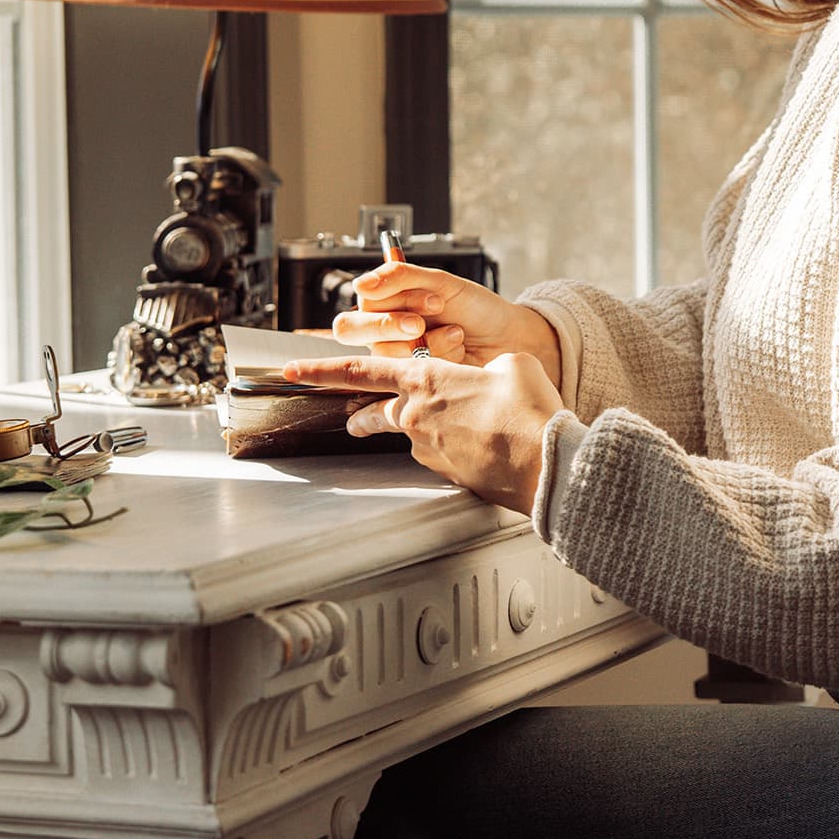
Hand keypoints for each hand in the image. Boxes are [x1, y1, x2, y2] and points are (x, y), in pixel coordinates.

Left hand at [281, 353, 561, 513]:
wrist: (544, 463)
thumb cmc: (528, 411)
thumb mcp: (513, 364)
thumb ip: (489, 366)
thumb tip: (491, 376)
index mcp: (426, 379)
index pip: (362, 371)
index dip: (322, 370)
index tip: (293, 371)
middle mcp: (418, 416)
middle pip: (376, 412)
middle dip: (361, 416)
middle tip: (352, 422)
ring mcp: (430, 450)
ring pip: (415, 435)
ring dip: (428, 430)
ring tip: (466, 426)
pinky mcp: (449, 475)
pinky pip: (445, 455)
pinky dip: (458, 448)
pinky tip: (486, 445)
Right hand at [331, 258, 561, 382]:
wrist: (508, 337)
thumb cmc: (475, 308)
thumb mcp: (441, 282)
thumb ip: (400, 278)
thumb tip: (362, 283)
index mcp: (387, 304)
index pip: (358, 306)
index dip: (382, 303)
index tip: (420, 300)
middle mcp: (386, 333)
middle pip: (352, 332)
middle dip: (388, 326)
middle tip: (420, 324)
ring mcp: (399, 358)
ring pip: (385, 353)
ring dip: (425, 340)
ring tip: (455, 332)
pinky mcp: (415, 380)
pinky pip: (410, 371)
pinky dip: (440, 355)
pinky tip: (458, 348)